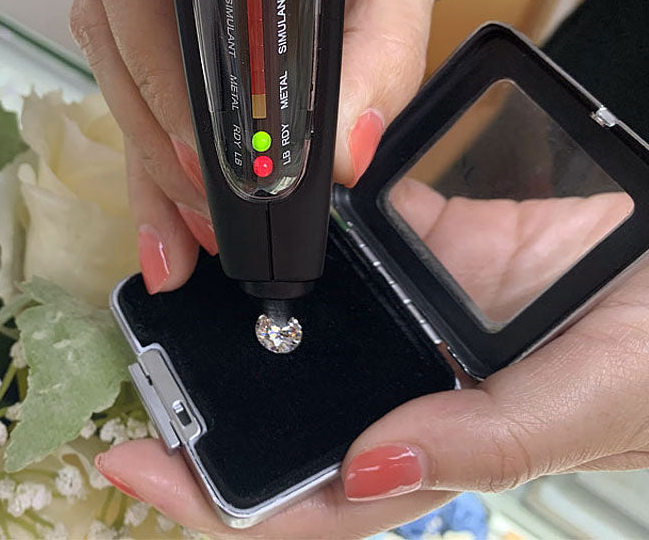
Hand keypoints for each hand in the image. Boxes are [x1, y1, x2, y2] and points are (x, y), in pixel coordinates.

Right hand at [70, 0, 484, 292]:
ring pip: (120, 62)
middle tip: (207, 227)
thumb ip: (381, 46)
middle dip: (158, 143)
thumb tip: (347, 154)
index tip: (211, 166)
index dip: (165, 79)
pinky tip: (173, 205)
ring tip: (185, 239)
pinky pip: (144, 66)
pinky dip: (159, 141)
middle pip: (118, 34)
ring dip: (151, 156)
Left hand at [94, 186, 648, 537]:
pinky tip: (254, 218)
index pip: (311, 498)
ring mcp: (407, 318)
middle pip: (288, 413)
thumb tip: (363, 469)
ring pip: (306, 329)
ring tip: (175, 287)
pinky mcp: (418, 250)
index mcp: (433, 446)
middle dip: (210, 402)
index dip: (219, 498)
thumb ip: (481, 442)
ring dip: (242, 315)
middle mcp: (406, 390)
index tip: (135, 462)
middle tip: (140, 365)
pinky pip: (345, 243)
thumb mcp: (582, 405)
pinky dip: (302, 235)